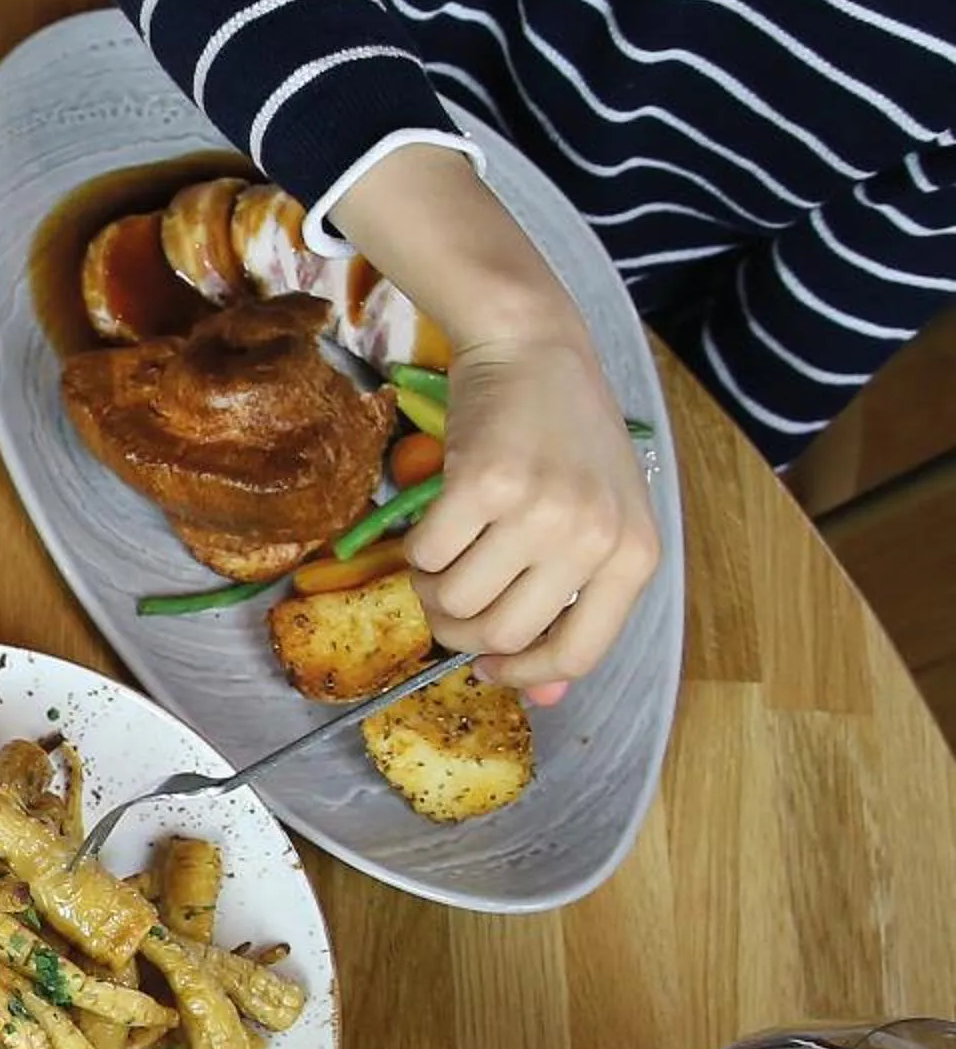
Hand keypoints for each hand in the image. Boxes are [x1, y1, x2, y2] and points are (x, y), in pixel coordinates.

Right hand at [322, 143, 658, 703]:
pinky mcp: (485, 484)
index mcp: (633, 556)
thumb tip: (545, 699)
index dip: (525, 676)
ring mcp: (541, 510)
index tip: (490, 665)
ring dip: (432, 588)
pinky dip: (416, 549)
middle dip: (460, 629)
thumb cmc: (564, 440)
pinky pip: (426, 556)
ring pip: (456, 603)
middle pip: (503, 636)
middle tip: (449, 596)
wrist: (535, 349)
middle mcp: (593, 537)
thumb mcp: (594, 523)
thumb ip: (576, 607)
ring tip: (441, 555)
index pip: (577, 656)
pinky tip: (433, 522)